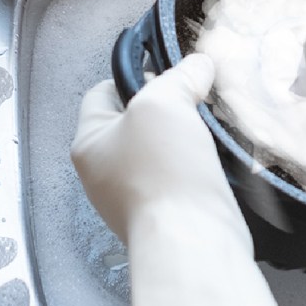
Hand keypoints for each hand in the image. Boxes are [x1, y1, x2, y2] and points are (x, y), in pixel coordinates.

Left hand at [71, 54, 302, 305]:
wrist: (193, 241)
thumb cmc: (164, 171)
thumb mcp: (164, 104)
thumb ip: (179, 77)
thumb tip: (199, 64)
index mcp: (88, 143)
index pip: (102, 92)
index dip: (136, 75)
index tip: (171, 76)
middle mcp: (104, 171)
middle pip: (135, 120)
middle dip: (167, 107)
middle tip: (195, 100)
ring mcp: (134, 196)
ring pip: (161, 149)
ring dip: (187, 136)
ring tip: (210, 125)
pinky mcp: (166, 213)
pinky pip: (180, 176)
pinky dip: (198, 164)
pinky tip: (217, 156)